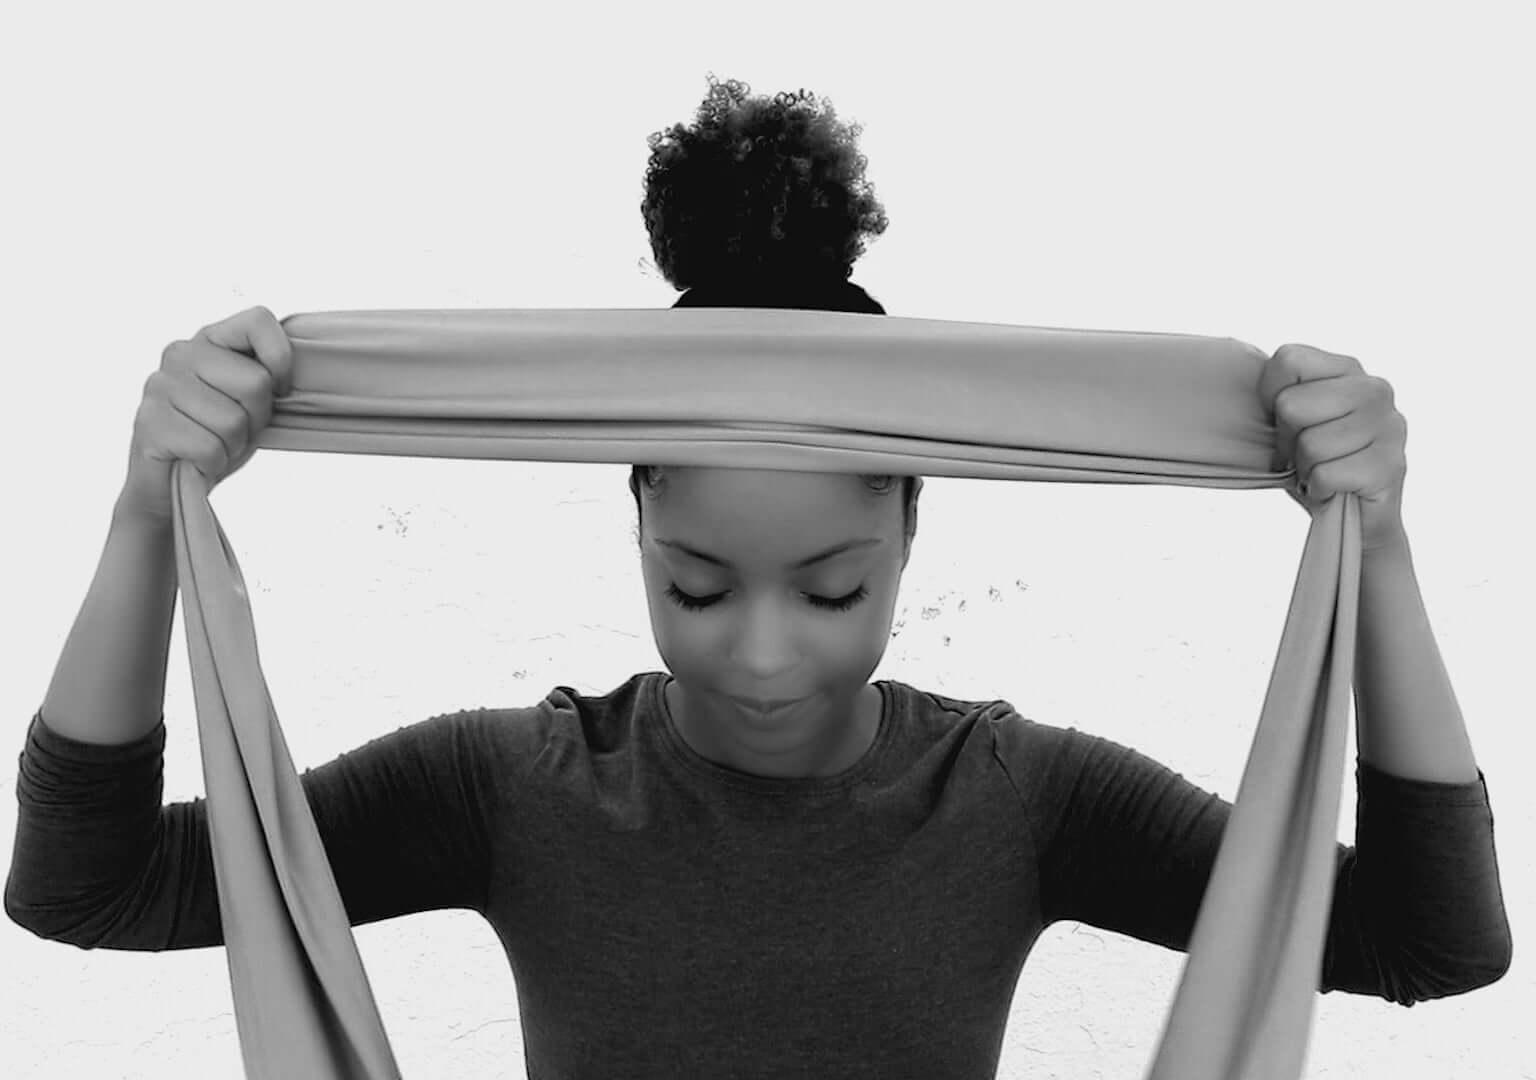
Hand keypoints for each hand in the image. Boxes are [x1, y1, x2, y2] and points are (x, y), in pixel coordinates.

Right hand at [118, 306, 294, 522]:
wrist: (169, 482)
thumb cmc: (216, 436)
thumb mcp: (249, 402)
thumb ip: (265, 377)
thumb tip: (289, 379)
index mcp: (209, 340)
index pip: (259, 321)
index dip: (281, 359)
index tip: (279, 389)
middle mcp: (180, 354)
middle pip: (255, 383)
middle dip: (256, 418)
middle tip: (234, 429)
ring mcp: (160, 386)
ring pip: (232, 421)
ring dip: (232, 445)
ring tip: (214, 443)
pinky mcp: (149, 423)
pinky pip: (208, 448)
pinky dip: (213, 463)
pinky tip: (198, 459)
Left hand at [1257, 343, 1408, 553]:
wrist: (1357, 517)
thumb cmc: (1318, 463)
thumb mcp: (1293, 423)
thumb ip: (1282, 395)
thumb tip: (1265, 397)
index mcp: (1348, 369)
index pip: (1289, 360)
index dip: (1270, 397)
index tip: (1285, 422)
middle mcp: (1375, 390)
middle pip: (1291, 406)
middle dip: (1287, 440)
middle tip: (1303, 455)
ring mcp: (1389, 427)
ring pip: (1310, 445)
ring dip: (1305, 469)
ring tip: (1321, 471)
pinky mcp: (1390, 465)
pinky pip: (1326, 475)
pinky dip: (1319, 489)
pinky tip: (1333, 488)